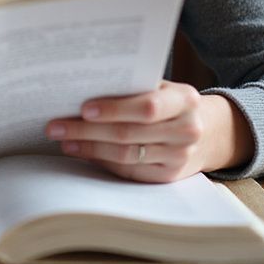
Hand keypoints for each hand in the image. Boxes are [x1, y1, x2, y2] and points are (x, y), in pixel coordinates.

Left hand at [45, 83, 253, 182]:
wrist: (208, 131)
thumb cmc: (171, 101)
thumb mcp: (162, 87)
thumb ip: (133, 87)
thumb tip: (82, 89)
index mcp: (185, 99)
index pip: (147, 107)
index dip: (114, 109)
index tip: (83, 108)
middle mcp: (186, 130)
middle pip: (129, 134)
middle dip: (87, 130)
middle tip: (56, 126)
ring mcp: (179, 157)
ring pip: (126, 155)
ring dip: (89, 148)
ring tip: (63, 139)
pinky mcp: (168, 177)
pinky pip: (130, 172)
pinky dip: (103, 161)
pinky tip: (82, 152)